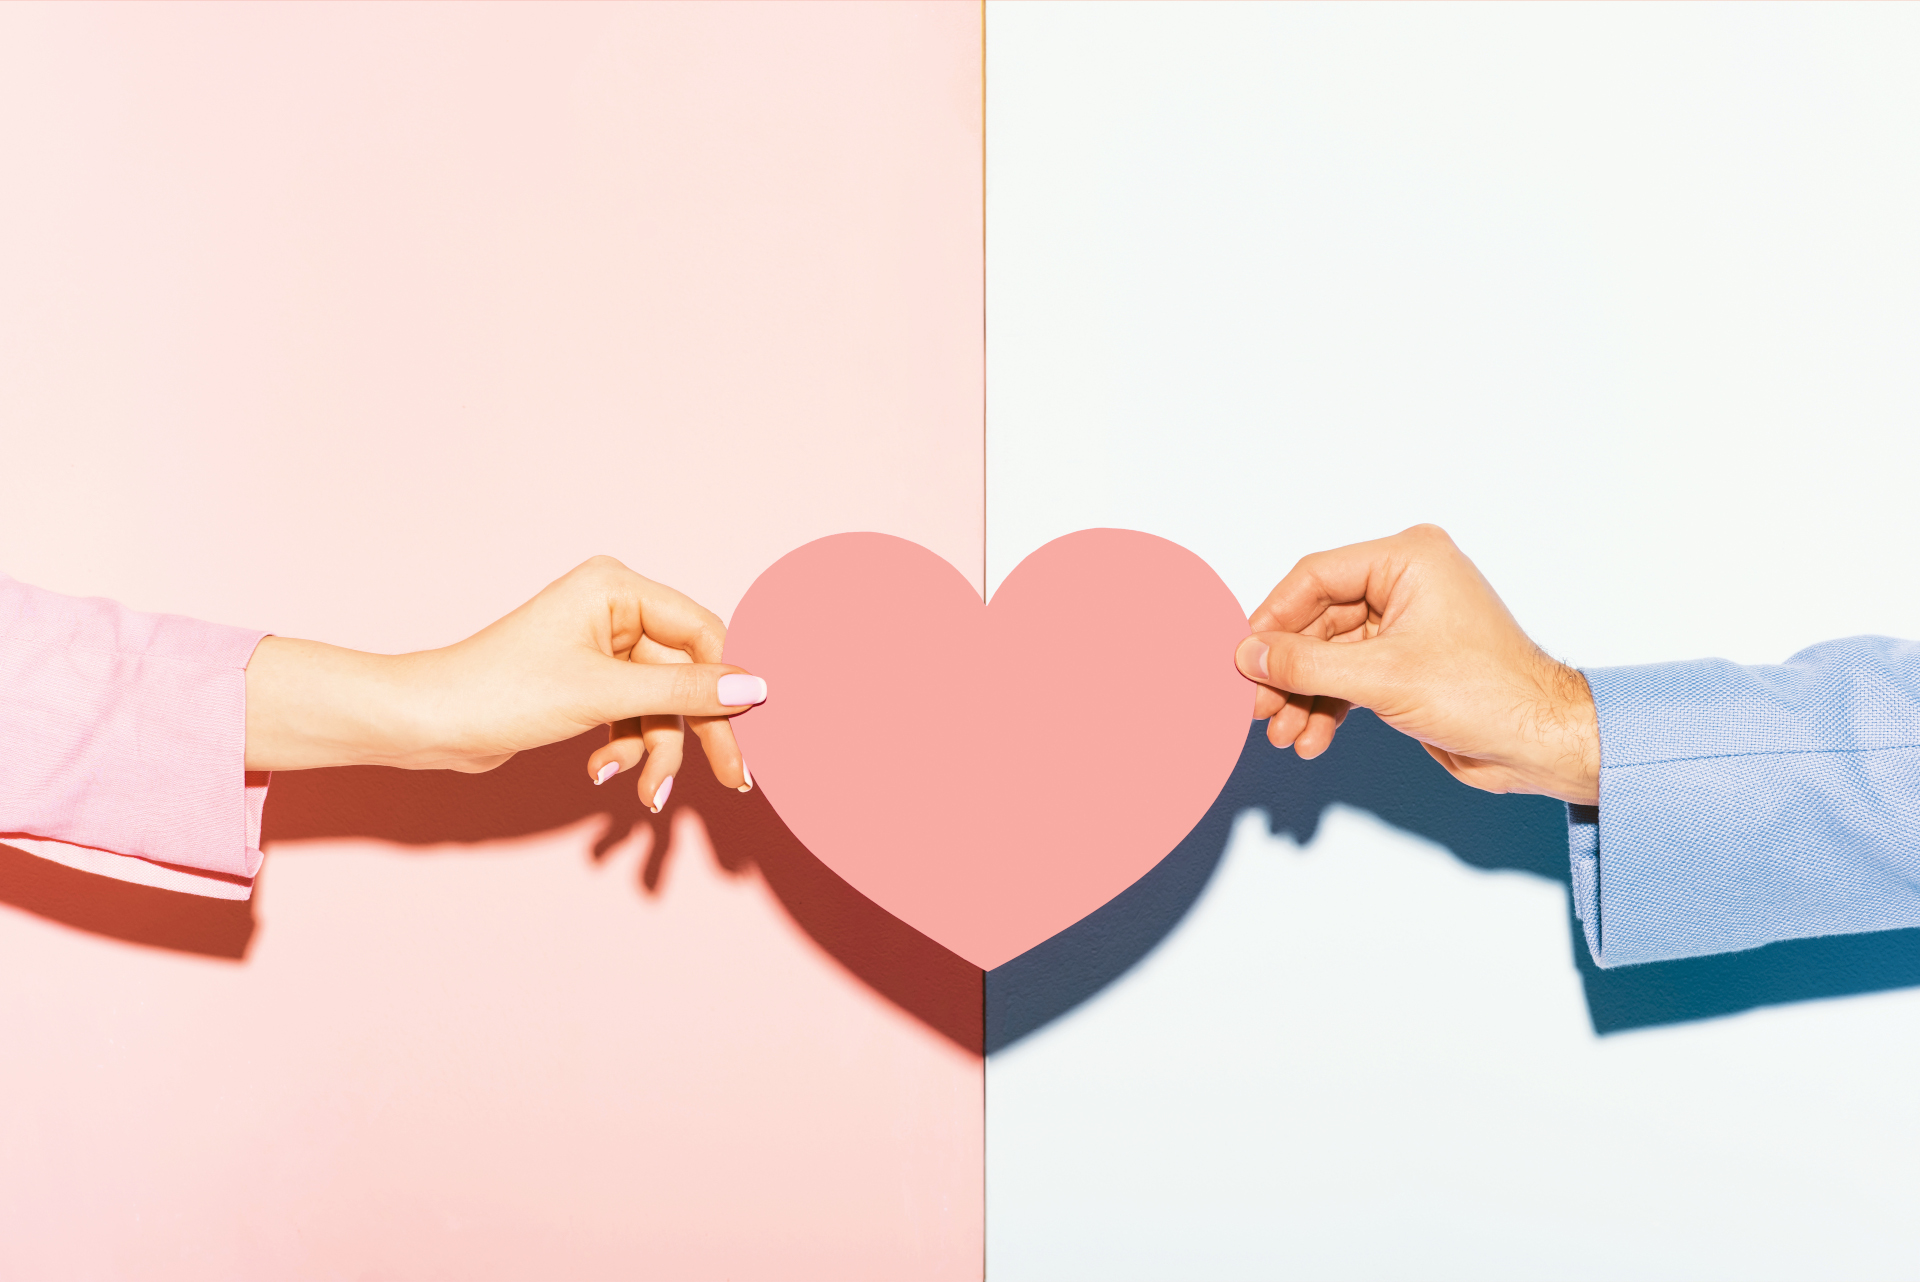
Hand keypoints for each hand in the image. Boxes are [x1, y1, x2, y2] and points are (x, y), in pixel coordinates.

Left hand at [244, 556, 765, 808]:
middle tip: (734, 779)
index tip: (751, 727)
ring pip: (660, 705)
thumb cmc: (500, 691)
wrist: (428, 723)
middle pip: (685, 675)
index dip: (726, 681)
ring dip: (654, 751)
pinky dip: (627, 749)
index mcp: (616, 587)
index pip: (701, 632)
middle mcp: (612, 610)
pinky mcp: (586, 683)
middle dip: (700, 731)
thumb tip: (756, 688)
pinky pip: (632, 717)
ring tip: (643, 793)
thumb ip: (686, 693)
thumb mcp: (604, 695)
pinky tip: (604, 771)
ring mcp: (599, 648)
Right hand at [1234, 524, 1597, 804]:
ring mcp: (1405, 624)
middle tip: (1260, 705)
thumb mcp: (1382, 677)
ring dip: (1303, 696)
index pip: (1316, 577)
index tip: (1245, 656)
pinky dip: (1327, 707)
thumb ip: (1306, 664)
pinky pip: (1348, 677)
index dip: (1274, 618)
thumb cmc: (1489, 695)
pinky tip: (1312, 737)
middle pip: (1317, 620)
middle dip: (1288, 669)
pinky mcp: (1405, 663)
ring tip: (1285, 732)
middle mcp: (1406, 583)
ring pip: (1329, 654)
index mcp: (1409, 559)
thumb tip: (1251, 655)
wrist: (1539, 743)